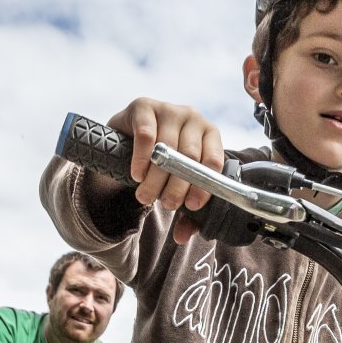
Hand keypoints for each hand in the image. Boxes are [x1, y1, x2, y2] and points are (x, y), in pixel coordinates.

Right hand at [108, 99, 225, 244]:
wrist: (127, 136)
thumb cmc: (160, 161)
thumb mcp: (174, 184)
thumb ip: (183, 211)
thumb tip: (181, 237)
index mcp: (210, 135)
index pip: (214, 161)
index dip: (204, 186)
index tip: (191, 206)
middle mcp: (194, 118)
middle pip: (190, 157)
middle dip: (177, 187)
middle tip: (165, 205)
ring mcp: (170, 109)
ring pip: (167, 149)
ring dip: (156, 178)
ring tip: (146, 196)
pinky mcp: (145, 105)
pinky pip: (146, 135)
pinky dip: (141, 159)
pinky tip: (137, 175)